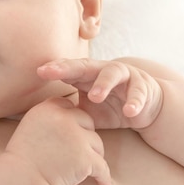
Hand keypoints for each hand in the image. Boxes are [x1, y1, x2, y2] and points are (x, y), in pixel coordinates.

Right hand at [5, 97, 111, 184]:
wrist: (22, 180)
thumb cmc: (24, 157)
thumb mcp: (30, 126)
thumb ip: (49, 117)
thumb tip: (69, 110)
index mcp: (47, 109)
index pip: (68, 105)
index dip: (70, 118)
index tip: (67, 132)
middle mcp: (63, 119)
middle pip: (87, 121)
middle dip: (85, 134)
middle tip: (78, 151)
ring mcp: (76, 138)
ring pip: (97, 143)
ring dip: (93, 155)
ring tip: (84, 168)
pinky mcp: (86, 159)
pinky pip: (103, 166)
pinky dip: (103, 176)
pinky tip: (103, 183)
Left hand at [37, 58, 163, 129]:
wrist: (144, 109)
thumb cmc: (108, 108)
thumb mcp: (87, 110)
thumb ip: (70, 111)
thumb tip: (45, 119)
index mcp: (86, 75)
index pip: (68, 69)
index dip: (55, 69)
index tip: (40, 72)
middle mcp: (103, 69)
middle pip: (84, 65)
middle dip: (69, 68)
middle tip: (54, 73)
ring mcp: (124, 76)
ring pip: (113, 73)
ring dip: (103, 84)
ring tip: (95, 96)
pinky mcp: (143, 86)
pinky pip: (138, 93)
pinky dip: (134, 102)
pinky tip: (129, 112)